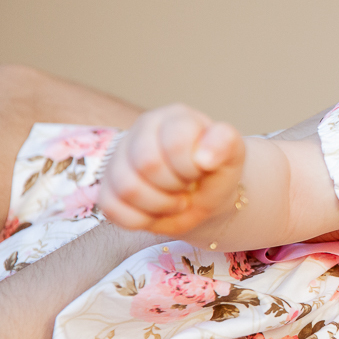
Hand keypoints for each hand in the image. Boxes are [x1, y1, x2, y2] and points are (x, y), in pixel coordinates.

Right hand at [97, 104, 245, 236]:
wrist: (203, 196)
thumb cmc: (216, 171)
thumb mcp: (232, 154)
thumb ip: (225, 143)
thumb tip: (204, 157)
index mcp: (172, 118)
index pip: (175, 142)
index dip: (191, 166)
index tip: (202, 170)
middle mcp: (140, 132)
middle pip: (147, 164)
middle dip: (176, 185)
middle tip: (187, 186)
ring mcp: (118, 161)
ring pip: (128, 188)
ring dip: (161, 205)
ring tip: (175, 200)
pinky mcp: (107, 189)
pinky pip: (112, 209)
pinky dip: (141, 219)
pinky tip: (157, 211)